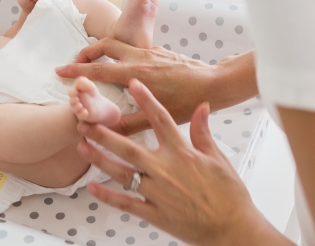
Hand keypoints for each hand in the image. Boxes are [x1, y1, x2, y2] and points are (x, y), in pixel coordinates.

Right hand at [55, 38, 258, 135]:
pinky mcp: (161, 52)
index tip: (59, 70)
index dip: (76, 70)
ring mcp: (151, 52)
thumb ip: (126, 125)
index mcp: (136, 72)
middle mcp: (141, 57)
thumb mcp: (156, 118)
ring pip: (120, 44)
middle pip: (105, 45)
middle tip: (75, 60)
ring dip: (105, 50)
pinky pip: (136, 49)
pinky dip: (125, 55)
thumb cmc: (188, 102)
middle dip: (87, 50)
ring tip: (97, 60)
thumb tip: (100, 130)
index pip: (98, 68)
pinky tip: (129, 70)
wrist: (215, 84)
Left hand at [76, 79, 287, 245]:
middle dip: (104, 134)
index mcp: (183, 153)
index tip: (132, 85)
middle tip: (85, 122)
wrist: (232, 228)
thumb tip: (201, 106)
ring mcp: (158, 193)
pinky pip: (126, 203)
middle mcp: (166, 170)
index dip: (146, 100)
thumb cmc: (229, 194)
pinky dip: (108, 196)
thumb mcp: (219, 158)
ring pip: (122, 173)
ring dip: (99, 159)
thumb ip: (203, 132)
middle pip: (129, 147)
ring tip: (81, 148)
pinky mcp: (155, 214)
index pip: (161, 120)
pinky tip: (92, 187)